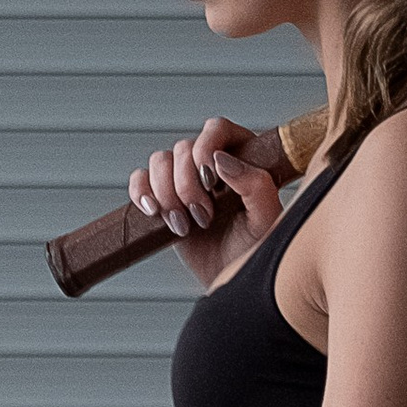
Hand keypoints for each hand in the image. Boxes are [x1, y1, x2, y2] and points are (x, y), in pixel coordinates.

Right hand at [128, 113, 290, 287]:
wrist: (229, 277)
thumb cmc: (254, 249)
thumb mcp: (266, 219)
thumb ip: (256, 184)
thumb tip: (222, 160)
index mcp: (242, 158)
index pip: (217, 128)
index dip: (206, 147)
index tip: (210, 179)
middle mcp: (211, 163)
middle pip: (183, 148)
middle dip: (188, 186)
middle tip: (204, 217)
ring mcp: (184, 179)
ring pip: (160, 161)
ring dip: (166, 194)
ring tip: (184, 225)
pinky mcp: (162, 197)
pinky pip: (139, 179)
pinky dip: (141, 193)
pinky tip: (155, 213)